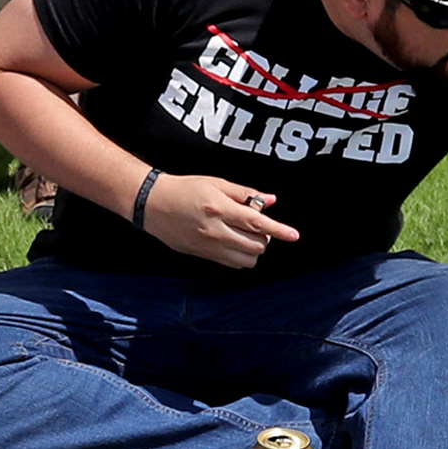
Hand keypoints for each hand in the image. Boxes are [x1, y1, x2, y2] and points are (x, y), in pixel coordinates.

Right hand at [143, 172, 299, 270]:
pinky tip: (235, 243)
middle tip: (258, 225)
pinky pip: (232, 264)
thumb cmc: (185, 189)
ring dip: (254, 250)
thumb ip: (244, 193)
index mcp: (219, 209)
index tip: (294, 235)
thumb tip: (270, 200)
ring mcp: (208, 246)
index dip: (279, 230)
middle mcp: (214, 230)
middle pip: (255, 245)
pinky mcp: (202, 255)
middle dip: (265, 237)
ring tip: (246, 235)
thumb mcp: (216, 184)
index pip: (257, 223)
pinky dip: (241, 257)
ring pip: (246, 260)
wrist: (153, 204)